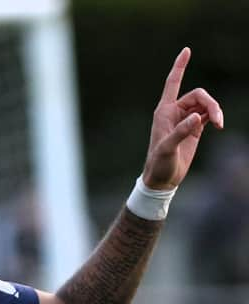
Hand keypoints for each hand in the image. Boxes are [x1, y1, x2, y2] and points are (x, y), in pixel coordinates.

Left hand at [143, 47, 223, 189]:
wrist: (162, 178)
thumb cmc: (159, 163)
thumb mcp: (167, 148)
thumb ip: (181, 132)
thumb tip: (196, 118)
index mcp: (164, 111)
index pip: (172, 83)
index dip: (180, 66)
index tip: (187, 50)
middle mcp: (174, 112)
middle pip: (198, 95)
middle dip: (210, 104)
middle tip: (216, 121)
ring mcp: (185, 119)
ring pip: (205, 105)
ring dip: (215, 111)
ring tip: (219, 125)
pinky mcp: (194, 129)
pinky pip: (207, 115)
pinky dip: (215, 117)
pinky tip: (218, 125)